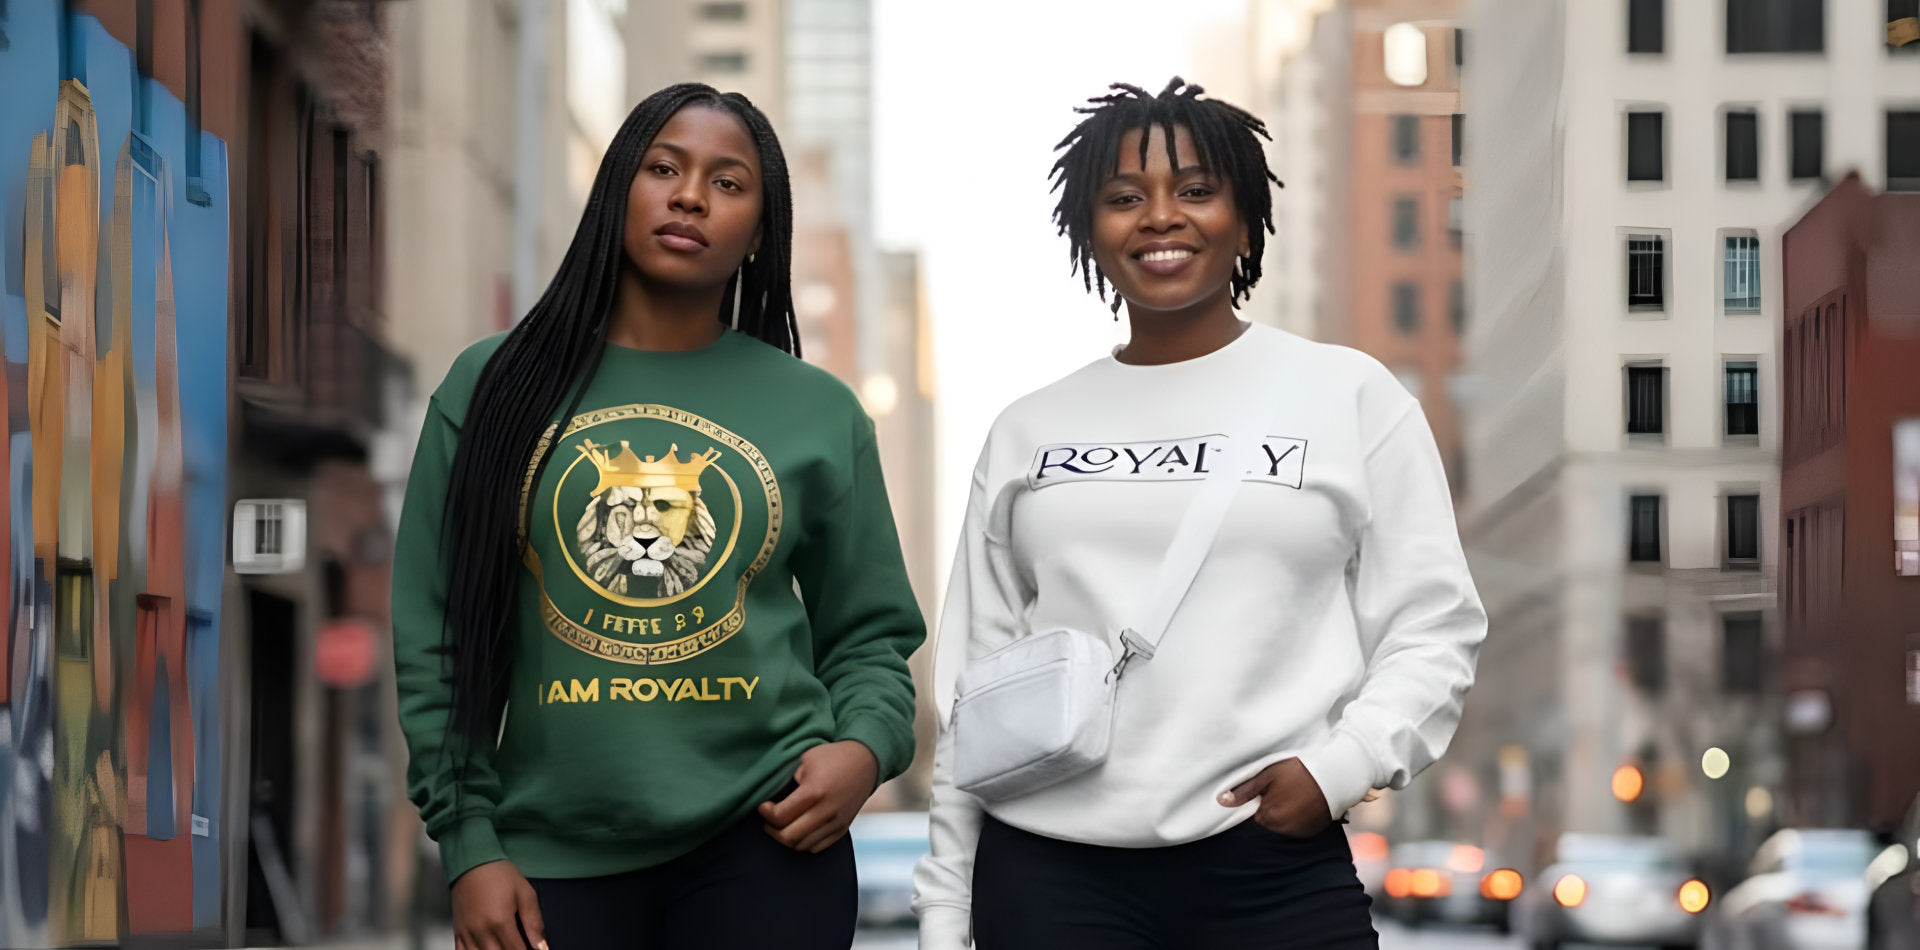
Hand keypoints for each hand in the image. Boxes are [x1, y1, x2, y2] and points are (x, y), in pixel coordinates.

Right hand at [451, 860, 545, 949]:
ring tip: (505, 947)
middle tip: (519, 946)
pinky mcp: (458, 931)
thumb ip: (535, 923)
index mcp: (500, 922)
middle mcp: (481, 930)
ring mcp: (468, 932)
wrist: (472, 861)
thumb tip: (542, 946)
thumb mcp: (526, 894)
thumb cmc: (499, 874)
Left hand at [758, 741, 878, 852]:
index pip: (780, 816)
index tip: (764, 806)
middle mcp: (827, 811)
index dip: (766, 813)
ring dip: (787, 838)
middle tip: (769, 819)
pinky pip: (817, 847)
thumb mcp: (807, 759)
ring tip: (783, 825)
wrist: (867, 760)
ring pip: (801, 846)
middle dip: (772, 830)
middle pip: (788, 837)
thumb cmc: (833, 756)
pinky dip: (803, 843)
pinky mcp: (843, 828)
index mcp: (815, 791)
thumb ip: (791, 780)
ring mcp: (836, 822)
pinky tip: (800, 829)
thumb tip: (777, 799)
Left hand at [1217, 757, 1333, 836]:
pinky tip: (1305, 802)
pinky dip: (1300, 818)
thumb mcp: (1268, 774)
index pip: (1255, 813)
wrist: (1335, 774)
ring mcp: (1300, 831)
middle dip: (1273, 806)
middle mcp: (1284, 829)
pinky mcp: (1314, 830)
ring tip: (1297, 794)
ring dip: (1286, 813)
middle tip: (1285, 788)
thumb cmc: (1299, 770)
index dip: (1261, 799)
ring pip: (1284, 824)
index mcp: (1269, 816)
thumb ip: (1244, 790)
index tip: (1271, 788)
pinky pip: (1299, 827)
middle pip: (1269, 820)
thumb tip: (1221, 801)